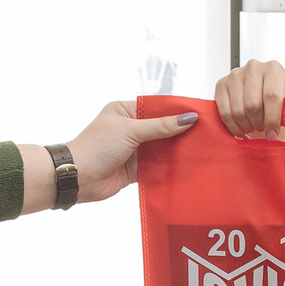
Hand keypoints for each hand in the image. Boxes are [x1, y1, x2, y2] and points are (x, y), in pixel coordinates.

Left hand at [57, 101, 198, 204]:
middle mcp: (130, 128)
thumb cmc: (97, 147)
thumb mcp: (131, 130)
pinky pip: (157, 165)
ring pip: (161, 147)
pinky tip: (187, 165)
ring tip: (201, 149)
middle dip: (180, 132)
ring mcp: (133, 149)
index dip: (176, 111)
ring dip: (176, 150)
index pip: (156, 107)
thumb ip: (160, 126)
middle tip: (205, 133)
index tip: (198, 114)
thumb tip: (188, 118)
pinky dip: (169, 166)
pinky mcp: (136, 168)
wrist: (79, 178)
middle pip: (161, 128)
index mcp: (124, 111)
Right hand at [212, 60, 284, 138]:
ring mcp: (235, 74)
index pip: (272, 96)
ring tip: (252, 128)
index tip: (272, 135)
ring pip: (238, 110)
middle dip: (258, 124)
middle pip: (253, 105)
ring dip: (246, 126)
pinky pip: (225, 113)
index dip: (272, 120)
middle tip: (262, 129)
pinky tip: (241, 129)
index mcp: (274, 68)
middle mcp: (254, 67)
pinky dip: (233, 127)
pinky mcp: (221, 84)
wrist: (259, 96)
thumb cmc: (274, 102)